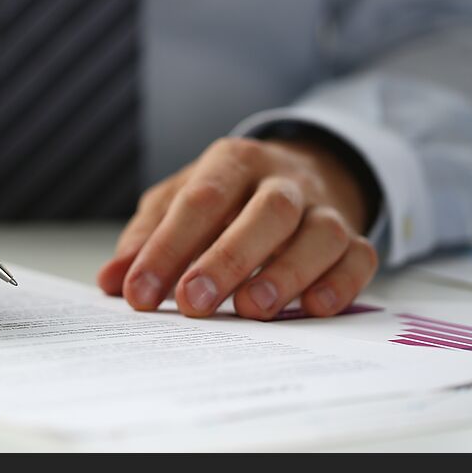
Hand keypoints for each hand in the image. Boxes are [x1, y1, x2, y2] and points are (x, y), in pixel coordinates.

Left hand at [97, 137, 378, 318]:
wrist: (297, 172)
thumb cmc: (226, 196)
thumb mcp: (178, 200)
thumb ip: (146, 237)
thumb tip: (112, 280)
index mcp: (233, 162)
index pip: (200, 199)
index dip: (167, 247)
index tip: (138, 293)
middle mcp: (283, 181)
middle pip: (266, 212)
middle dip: (227, 260)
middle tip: (192, 303)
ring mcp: (324, 207)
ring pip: (320, 234)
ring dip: (286, 274)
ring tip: (250, 310)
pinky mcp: (353, 237)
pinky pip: (359, 257)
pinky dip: (340, 284)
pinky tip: (311, 308)